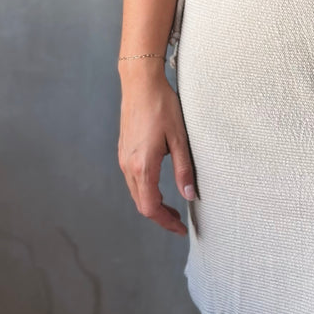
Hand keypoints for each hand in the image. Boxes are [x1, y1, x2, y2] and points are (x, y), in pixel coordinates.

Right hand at [117, 63, 197, 235]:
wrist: (140, 83)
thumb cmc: (162, 106)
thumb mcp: (180, 139)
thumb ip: (184, 170)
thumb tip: (190, 196)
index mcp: (143, 166)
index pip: (151, 207)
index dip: (165, 222)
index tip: (180, 229)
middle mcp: (129, 165)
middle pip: (141, 203)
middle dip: (160, 216)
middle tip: (179, 221)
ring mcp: (124, 158)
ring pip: (136, 192)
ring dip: (152, 203)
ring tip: (172, 206)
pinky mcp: (124, 150)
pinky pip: (132, 179)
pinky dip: (145, 190)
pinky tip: (158, 186)